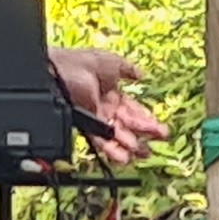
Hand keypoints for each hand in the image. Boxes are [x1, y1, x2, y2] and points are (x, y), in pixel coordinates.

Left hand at [50, 46, 165, 165]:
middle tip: (161, 141)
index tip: (160, 129)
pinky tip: (124, 157)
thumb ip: (128, 70)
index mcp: (111, 93)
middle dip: (145, 133)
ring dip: (131, 145)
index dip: (147, 119)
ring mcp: (95, 117)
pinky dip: (112, 149)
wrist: (57, 72)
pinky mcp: (86, 125)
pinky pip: (101, 140)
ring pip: (116, 135)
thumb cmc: (81, 62)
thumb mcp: (111, 62)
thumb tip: (143, 74)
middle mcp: (104, 107)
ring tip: (144, 153)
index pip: (133, 110)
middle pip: (128, 124)